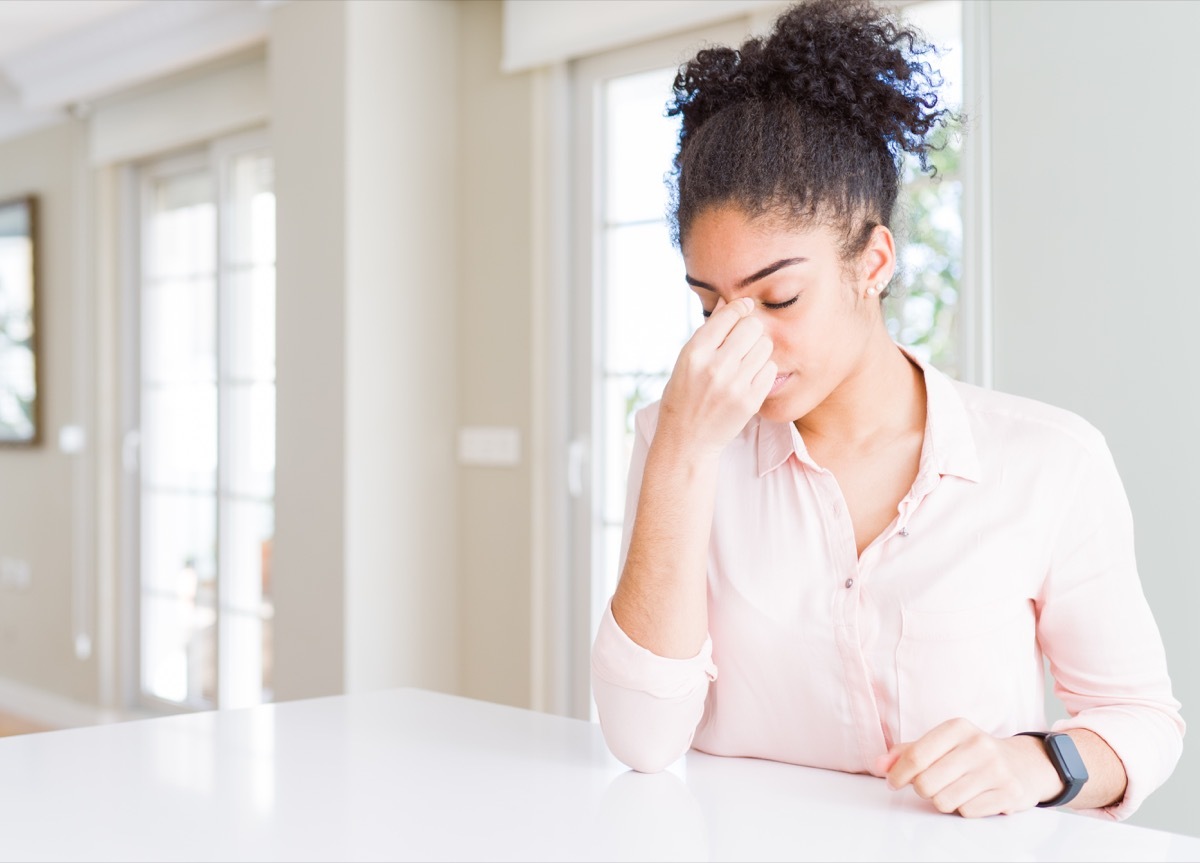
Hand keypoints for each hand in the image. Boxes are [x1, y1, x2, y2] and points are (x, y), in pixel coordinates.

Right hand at [656, 296, 776, 457]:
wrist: (687, 439)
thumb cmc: (684, 396)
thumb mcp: (686, 361)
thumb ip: (709, 333)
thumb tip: (730, 303)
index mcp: (695, 353)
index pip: (729, 315)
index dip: (740, 308)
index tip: (744, 309)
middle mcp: (715, 367)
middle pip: (752, 327)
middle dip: (750, 330)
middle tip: (743, 341)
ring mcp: (734, 385)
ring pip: (765, 346)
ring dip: (758, 350)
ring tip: (745, 362)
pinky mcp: (750, 400)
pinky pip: (770, 369)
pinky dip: (763, 370)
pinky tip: (750, 378)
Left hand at [875, 718, 1063, 817]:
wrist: (1024, 765)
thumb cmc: (972, 754)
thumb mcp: (942, 743)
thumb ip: (907, 752)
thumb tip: (877, 764)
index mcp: (957, 728)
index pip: (915, 756)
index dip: (898, 774)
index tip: (893, 782)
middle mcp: (978, 745)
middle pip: (926, 783)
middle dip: (922, 789)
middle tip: (931, 785)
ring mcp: (996, 770)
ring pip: (944, 801)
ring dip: (942, 800)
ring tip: (953, 789)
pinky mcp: (1009, 794)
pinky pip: (967, 812)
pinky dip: (963, 809)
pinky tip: (973, 796)